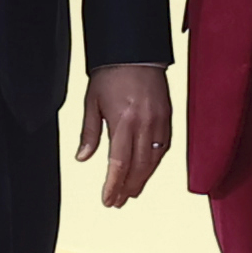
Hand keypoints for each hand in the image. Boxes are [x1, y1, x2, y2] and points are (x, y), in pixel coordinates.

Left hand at [78, 62, 170, 208]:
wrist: (135, 50)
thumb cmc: (110, 73)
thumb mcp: (91, 102)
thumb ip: (89, 133)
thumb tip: (83, 158)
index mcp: (123, 121)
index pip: (118, 163)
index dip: (113, 185)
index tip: (107, 200)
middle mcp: (145, 124)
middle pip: (138, 167)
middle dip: (128, 188)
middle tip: (118, 202)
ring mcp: (160, 121)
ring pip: (154, 161)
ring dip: (142, 180)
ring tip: (131, 193)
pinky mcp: (168, 117)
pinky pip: (164, 148)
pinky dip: (155, 163)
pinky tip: (146, 171)